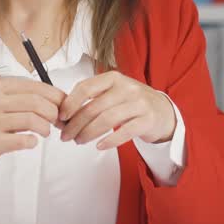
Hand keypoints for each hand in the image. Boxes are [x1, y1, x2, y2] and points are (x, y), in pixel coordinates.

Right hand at [0, 78, 65, 178]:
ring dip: (45, 128)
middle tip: (56, 121)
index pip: (37, 87)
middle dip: (54, 113)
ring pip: (33, 120)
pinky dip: (33, 142)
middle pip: (38, 102)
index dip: (56, 97)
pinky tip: (30, 142)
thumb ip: (19, 96)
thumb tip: (54, 100)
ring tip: (44, 132)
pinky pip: (23, 140)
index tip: (63, 106)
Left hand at [58, 72, 175, 150]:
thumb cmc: (131, 102)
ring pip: (107, 120)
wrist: (162, 111)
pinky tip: (99, 146)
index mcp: (113, 78)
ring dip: (89, 133)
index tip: (61, 117)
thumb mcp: (113, 92)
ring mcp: (139, 103)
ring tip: (79, 141)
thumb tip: (64, 114)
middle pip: (94, 107)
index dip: (70, 103)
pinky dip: (109, 140)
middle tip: (66, 136)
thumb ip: (92, 99)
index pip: (86, 87)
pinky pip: (125, 131)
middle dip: (76, 124)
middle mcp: (126, 88)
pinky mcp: (147, 120)